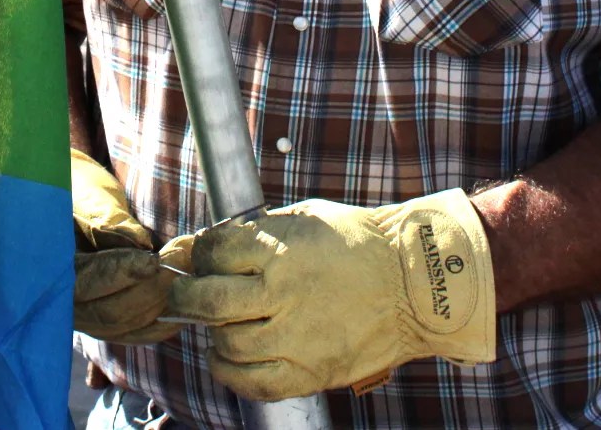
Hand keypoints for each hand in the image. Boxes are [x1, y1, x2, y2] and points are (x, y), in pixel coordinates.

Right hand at [71, 149, 184, 344]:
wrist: (76, 198)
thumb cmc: (79, 190)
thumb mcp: (89, 196)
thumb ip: (107, 219)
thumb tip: (138, 242)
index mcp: (50, 266)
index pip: (86, 282)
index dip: (120, 274)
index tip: (152, 260)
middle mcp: (63, 300)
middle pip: (109, 313)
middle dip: (150, 288)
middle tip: (181, 259)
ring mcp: (85, 315)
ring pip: (125, 326)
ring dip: (161, 303)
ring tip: (186, 269)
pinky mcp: (105, 320)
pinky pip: (132, 333)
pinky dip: (159, 324)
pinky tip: (181, 308)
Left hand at [168, 190, 495, 400]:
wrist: (417, 285)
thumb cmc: (356, 244)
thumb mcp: (301, 219)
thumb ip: (244, 234)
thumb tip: (183, 248)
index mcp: (283, 248)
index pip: (213, 250)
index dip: (200, 252)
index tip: (206, 257)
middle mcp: (285, 294)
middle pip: (208, 299)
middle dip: (188, 295)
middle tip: (189, 293)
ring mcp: (298, 338)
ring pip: (227, 342)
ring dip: (215, 331)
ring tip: (226, 320)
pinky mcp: (311, 372)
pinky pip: (251, 382)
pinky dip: (229, 369)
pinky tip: (232, 353)